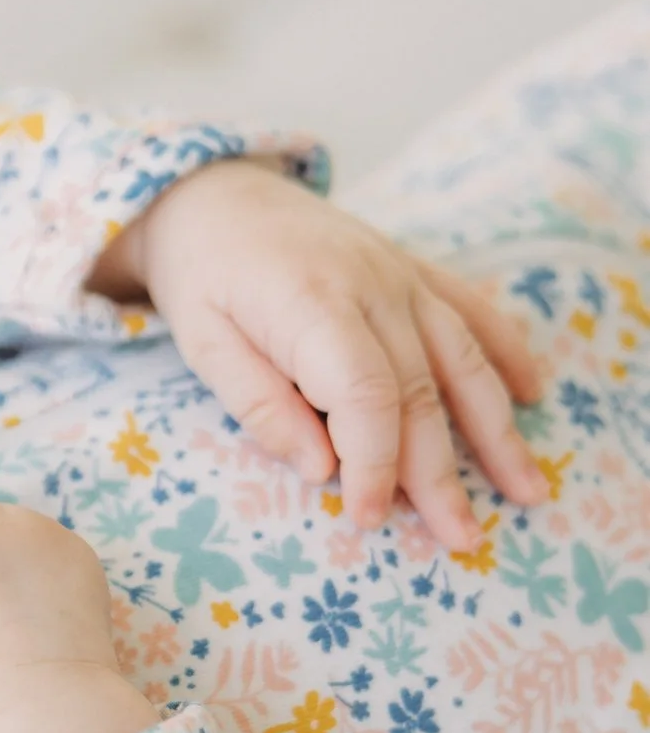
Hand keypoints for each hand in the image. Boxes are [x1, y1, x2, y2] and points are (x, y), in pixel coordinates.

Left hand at [93, 162, 545, 546]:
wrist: (216, 192)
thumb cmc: (201, 275)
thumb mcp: (201, 340)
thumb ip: (257, 402)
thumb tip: (319, 468)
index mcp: (313, 303)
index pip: (365, 395)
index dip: (376, 462)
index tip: (371, 516)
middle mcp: (373, 286)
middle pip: (420, 391)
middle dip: (440, 473)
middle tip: (460, 539)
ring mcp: (401, 275)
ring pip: (462, 360)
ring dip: (496, 431)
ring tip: (527, 491)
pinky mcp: (413, 269)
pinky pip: (472, 312)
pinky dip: (506, 353)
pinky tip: (531, 396)